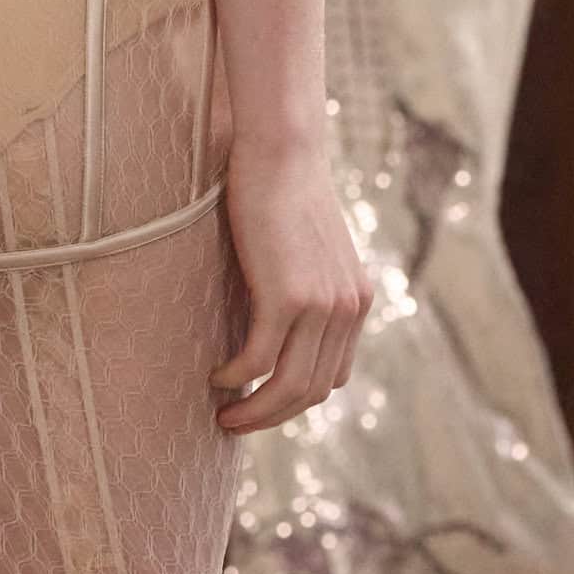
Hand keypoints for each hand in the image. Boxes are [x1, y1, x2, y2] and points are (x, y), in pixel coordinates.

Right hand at [211, 136, 372, 432]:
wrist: (282, 150)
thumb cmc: (281, 192)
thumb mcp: (305, 249)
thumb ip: (302, 286)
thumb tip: (273, 317)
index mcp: (357, 301)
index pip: (332, 377)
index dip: (293, 400)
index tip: (257, 403)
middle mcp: (348, 308)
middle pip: (312, 391)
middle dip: (270, 417)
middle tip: (232, 422)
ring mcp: (323, 305)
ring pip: (289, 386)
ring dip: (253, 410)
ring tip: (222, 414)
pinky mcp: (289, 296)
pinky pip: (260, 359)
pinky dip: (236, 377)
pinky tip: (216, 376)